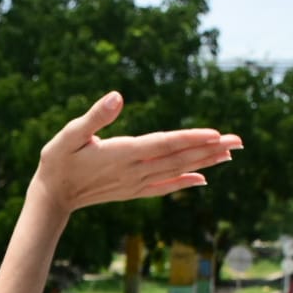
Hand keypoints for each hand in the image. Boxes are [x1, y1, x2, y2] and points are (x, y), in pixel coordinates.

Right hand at [30, 92, 241, 215]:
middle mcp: (135, 171)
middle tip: (239, 141)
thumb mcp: (69, 134)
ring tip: (229, 155)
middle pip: (179, 158)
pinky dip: (185, 181)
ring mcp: (136, 183)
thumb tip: (118, 96)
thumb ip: (95, 117)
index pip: (164, 144)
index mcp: (122, 154)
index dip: (191, 138)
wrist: (52, 196)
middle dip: (210, 149)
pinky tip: (202, 179)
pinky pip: (165, 186)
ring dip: (204, 162)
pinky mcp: (133, 190)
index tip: (216, 134)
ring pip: (177, 170)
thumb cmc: (58, 160)